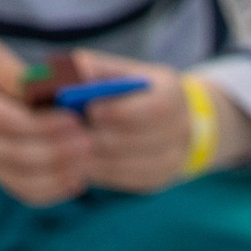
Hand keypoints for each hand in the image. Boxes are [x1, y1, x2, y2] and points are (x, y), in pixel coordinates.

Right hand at [0, 36, 91, 202]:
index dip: (45, 124)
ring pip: (23, 181)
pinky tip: (77, 178)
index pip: (10, 122)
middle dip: (60, 150)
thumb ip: (15, 73)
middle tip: (90, 139)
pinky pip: (23, 191)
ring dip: (60, 174)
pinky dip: (53, 190)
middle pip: (19, 156)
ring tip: (88, 158)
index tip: (75, 117)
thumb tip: (51, 92)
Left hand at [63, 52, 250, 188]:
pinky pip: (129, 180)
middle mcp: (181, 129)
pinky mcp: (159, 179)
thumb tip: (73, 71)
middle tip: (71, 135)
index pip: (153, 109)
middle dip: (103, 138)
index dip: (119, 111)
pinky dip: (103, 174)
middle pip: (140, 141)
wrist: (167, 116)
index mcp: (172, 95)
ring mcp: (173, 159)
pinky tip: (81, 165)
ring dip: (98, 160)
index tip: (88, 111)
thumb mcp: (123, 71)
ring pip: (133, 166)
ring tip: (70, 151)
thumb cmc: (132, 88)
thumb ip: (98, 69)